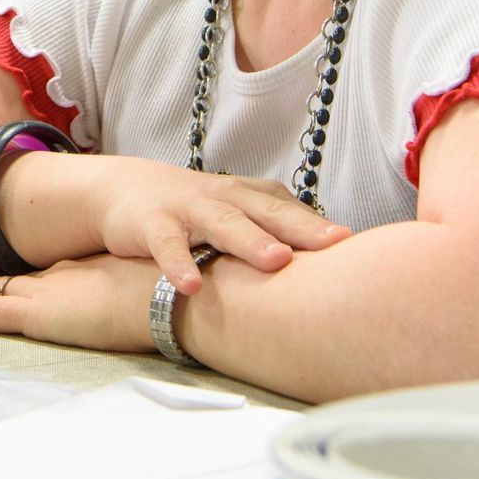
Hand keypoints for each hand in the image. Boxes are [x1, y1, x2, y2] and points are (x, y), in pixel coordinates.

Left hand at [0, 255, 159, 352]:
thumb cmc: (172, 294)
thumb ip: (141, 294)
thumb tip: (155, 300)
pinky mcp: (39, 315)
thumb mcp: (152, 288)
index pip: (47, 274)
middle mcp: (61, 278)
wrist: (170, 295)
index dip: (26, 276)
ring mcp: (48, 294)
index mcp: (87, 272)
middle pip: (15, 278)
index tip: (12, 275)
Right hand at [80, 157, 349, 294]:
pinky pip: (167, 246)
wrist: (121, 190)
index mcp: (247, 197)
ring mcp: (188, 209)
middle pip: (267, 212)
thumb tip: (330, 265)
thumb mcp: (234, 213)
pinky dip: (179, 264)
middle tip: (336, 244)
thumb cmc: (191, 210)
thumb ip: (273, 230)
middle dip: (301, 229)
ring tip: (277, 261)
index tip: (357, 245)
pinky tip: (191, 287)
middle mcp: (224, 197)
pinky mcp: (152, 224)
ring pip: (223, 223)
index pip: (290, 210)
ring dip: (250, 240)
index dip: (321, 227)